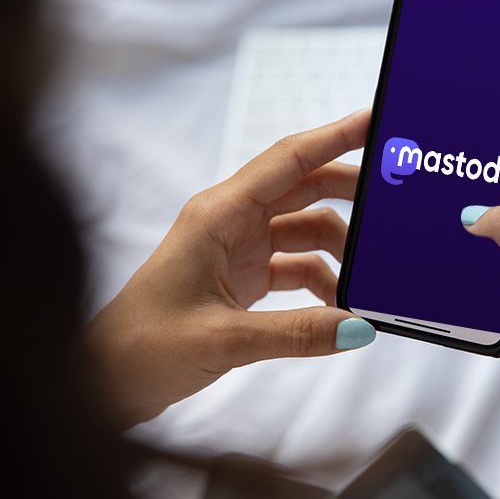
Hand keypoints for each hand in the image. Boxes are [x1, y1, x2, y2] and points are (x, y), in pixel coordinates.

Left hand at [83, 108, 375, 428]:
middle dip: (350, 194)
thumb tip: (358, 327)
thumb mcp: (225, 339)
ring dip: (339, 253)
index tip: (374, 120)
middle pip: (304, 188)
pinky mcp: (242, 276)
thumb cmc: (142, 346)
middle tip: (392, 205)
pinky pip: (297, 265)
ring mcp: (237, 248)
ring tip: (363, 285)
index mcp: (218, 215)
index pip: (287, 161)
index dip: (334, 137)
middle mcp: (229, 222)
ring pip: (305, 229)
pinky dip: (323, 282)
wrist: (106, 380)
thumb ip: (297, 333)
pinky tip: (337, 308)